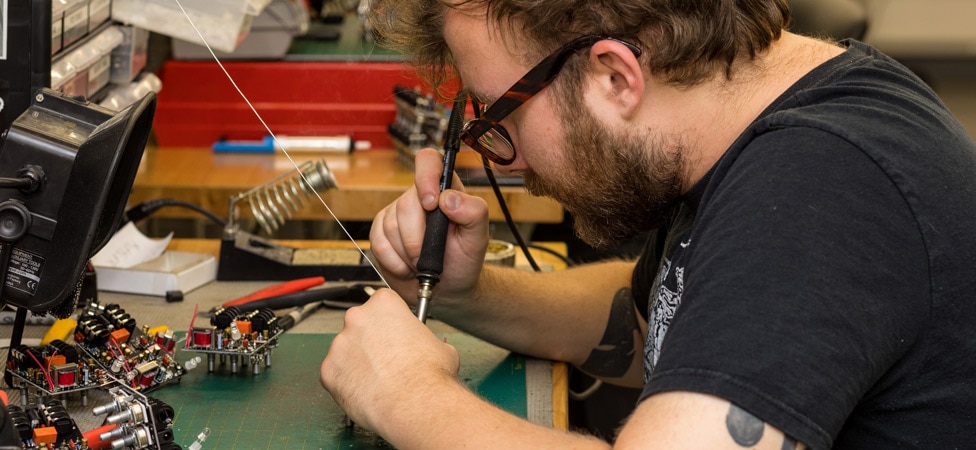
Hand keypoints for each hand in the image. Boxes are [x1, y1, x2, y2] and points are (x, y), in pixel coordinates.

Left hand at [320, 288, 459, 431]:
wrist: (414, 403)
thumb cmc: (428, 375)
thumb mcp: (439, 345)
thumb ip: (423, 340)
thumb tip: (425, 348)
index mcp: (384, 305)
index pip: (382, 304)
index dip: (390, 322)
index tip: (394, 334)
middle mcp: (357, 319)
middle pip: (360, 325)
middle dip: (370, 340)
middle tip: (387, 359)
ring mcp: (339, 345)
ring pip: (346, 351)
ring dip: (358, 362)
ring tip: (379, 380)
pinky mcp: (328, 371)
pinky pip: (336, 375)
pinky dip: (348, 383)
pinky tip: (366, 391)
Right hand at [369, 148, 490, 303]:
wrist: (447, 287)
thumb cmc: (464, 259)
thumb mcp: (478, 237)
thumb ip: (473, 213)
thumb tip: (449, 199)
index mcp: (444, 188)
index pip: (428, 161)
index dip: (425, 177)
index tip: (432, 204)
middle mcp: (418, 196)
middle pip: (406, 203)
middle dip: (418, 237)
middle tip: (431, 255)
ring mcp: (396, 213)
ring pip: (390, 225)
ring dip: (408, 252)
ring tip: (422, 262)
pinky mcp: (380, 232)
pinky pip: (378, 242)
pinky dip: (394, 261)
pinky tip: (407, 266)